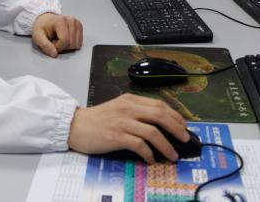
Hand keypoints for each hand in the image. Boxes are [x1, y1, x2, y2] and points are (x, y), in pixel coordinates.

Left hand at [31, 12, 82, 56]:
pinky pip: (79, 43)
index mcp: (60, 21)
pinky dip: (71, 44)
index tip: (51, 43)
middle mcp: (71, 20)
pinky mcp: (79, 26)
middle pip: (71, 44)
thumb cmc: (42, 27)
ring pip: (76, 45)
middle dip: (62, 47)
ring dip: (67, 46)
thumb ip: (45, 45)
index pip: (65, 40)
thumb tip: (55, 54)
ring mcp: (77, 23)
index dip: (58, 47)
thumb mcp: (37, 36)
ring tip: (59, 39)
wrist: (45, 20)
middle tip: (54, 40)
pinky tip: (65, 38)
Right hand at [67, 94, 188, 162]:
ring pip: (153, 132)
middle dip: (176, 128)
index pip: (159, 105)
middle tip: (184, 139)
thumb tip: (159, 125)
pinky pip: (139, 145)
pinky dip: (149, 154)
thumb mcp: (118, 108)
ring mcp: (123, 122)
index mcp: (130, 100)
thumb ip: (136, 112)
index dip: (175, 116)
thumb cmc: (97, 119)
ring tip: (172, 155)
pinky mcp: (116, 136)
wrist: (75, 125)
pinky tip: (151, 160)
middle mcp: (128, 108)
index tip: (184, 126)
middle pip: (160, 115)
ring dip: (166, 145)